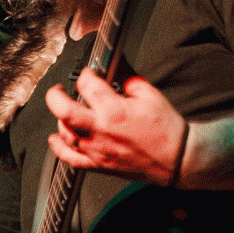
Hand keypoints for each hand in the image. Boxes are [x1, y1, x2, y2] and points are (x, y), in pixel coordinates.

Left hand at [46, 68, 187, 185]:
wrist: (178, 158)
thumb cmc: (166, 129)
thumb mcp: (150, 94)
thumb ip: (128, 79)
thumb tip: (115, 68)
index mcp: (115, 111)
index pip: (87, 85)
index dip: (86, 74)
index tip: (90, 73)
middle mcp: (101, 131)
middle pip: (63, 110)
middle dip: (55, 95)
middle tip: (58, 90)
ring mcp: (98, 150)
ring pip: (65, 134)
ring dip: (60, 119)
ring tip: (66, 111)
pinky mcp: (99, 165)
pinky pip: (71, 159)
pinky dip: (59, 148)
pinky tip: (56, 138)